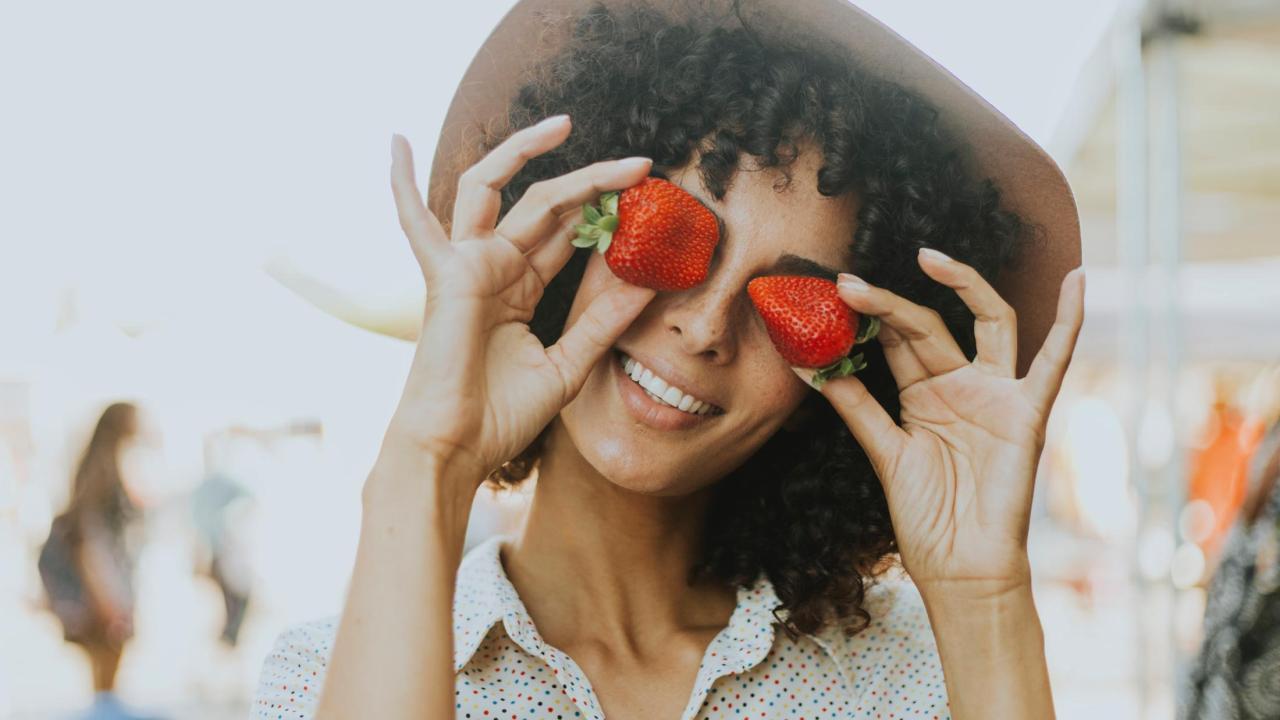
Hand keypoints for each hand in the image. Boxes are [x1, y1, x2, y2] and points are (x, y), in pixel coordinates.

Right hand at [384, 116, 654, 484]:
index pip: (565, 233)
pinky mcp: (445, 274)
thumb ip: (603, 322)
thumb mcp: (569, 364)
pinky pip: (416, 221)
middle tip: (641, 165)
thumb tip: (649, 283)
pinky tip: (396, 143)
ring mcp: (466, 265)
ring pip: (498, 189)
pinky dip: (401, 183)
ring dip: (528, 151)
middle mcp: (492, 267)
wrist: (459, 448)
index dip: (605, 213)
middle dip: (592, 180)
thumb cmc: (502, 415)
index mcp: (518, 288)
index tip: (650, 200)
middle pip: (544, 204)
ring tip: (567, 124)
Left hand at [802, 249, 1083, 597]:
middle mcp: (961, 386)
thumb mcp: (884, 454)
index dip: (866, 320)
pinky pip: (1054, 362)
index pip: (896, 342)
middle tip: (847, 284)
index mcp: (924, 395)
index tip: (827, 298)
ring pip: (985, 323)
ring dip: (961, 286)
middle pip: (928, 327)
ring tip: (927, 258)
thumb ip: (857, 408)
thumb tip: (814, 367)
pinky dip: (1071, 321)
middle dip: (889, 304)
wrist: (960, 568)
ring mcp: (996, 395)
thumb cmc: (926, 518)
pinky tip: (1078, 280)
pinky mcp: (1028, 413)